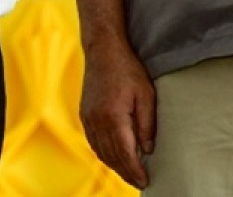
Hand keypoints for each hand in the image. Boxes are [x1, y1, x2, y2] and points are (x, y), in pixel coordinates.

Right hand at [79, 41, 155, 188]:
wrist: (102, 50)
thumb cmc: (127, 69)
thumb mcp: (146, 95)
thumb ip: (147, 124)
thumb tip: (148, 149)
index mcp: (113, 117)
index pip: (125, 153)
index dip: (136, 170)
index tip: (145, 181)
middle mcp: (97, 121)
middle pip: (112, 156)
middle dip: (126, 172)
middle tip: (139, 183)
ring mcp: (88, 118)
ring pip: (100, 151)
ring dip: (114, 165)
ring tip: (128, 173)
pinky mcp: (84, 113)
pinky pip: (93, 141)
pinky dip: (103, 153)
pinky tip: (113, 157)